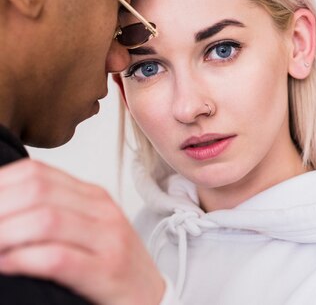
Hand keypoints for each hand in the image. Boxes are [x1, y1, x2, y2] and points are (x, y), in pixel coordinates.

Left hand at [0, 159, 164, 304]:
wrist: (151, 298)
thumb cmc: (110, 268)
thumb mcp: (84, 231)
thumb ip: (50, 214)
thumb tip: (2, 209)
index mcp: (92, 196)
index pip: (36, 173)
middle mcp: (102, 210)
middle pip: (37, 190)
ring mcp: (109, 238)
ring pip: (46, 219)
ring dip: (4, 234)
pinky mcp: (108, 269)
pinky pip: (58, 258)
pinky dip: (23, 260)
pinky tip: (5, 266)